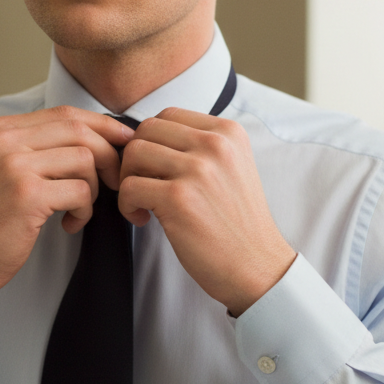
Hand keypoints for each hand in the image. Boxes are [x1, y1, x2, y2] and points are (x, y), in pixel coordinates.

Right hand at [0, 107, 130, 307]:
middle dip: (108, 155)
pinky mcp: (26, 194)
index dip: (103, 126)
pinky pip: (81, 191)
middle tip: (113, 183)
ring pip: (85, 159)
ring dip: (94, 188)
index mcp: (2, 129)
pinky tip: (68, 224)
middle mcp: (6, 140)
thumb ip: (40, 147)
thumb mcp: (7, 169)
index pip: (65, 113)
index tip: (124, 141)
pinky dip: (84, 211)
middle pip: (79, 130)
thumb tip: (99, 135)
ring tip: (78, 209)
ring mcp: (14, 165)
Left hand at [118, 108, 295, 315]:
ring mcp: (197, 169)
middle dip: (135, 159)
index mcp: (228, 132)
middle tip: (143, 186)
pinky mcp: (179, 198)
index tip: (155, 170)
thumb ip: (197, 146)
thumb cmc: (234, 222)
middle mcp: (215, 144)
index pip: (167, 115)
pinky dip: (127, 205)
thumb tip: (143, 136)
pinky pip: (128, 187)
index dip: (151, 141)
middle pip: (145, 130)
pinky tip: (144, 219)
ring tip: (143, 203)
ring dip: (128, 180)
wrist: (257, 267)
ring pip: (133, 153)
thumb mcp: (229, 168)